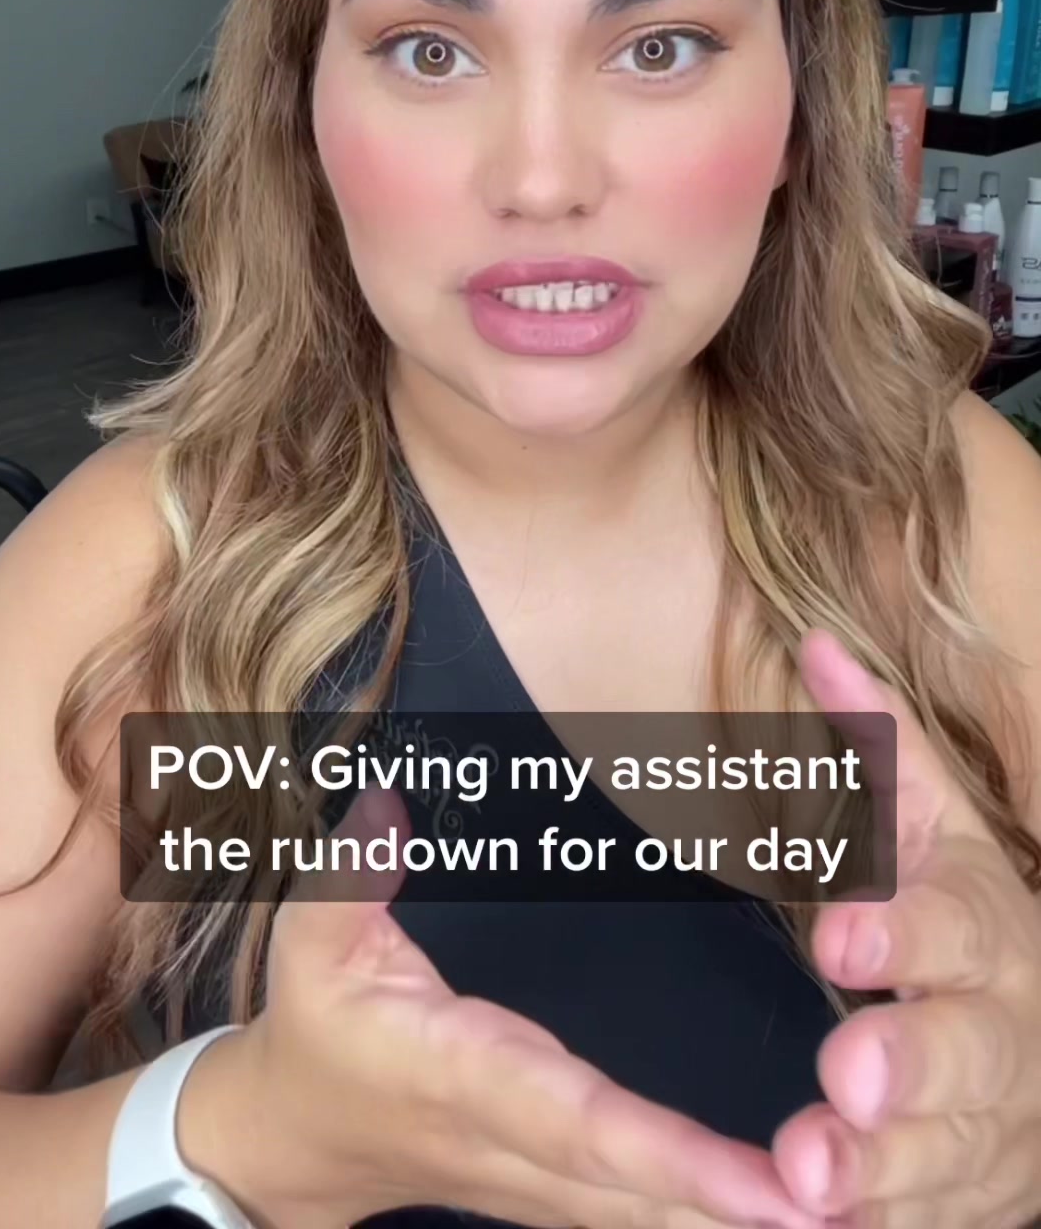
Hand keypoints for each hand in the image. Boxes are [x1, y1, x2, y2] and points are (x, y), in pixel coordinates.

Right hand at [182, 782, 824, 1228]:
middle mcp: (520, 1146)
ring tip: (859, 1199)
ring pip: (656, 1222)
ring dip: (747, 1221)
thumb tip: (388, 807)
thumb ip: (351, 876)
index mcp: (469, 1078)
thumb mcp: (310, 942)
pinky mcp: (561, 1191)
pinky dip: (716, 1217)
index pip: (586, 1123)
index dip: (676, 1158)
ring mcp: (543, 1184)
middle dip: (749, 1208)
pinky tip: (797, 1207)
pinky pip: (648, 1217)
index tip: (770, 1183)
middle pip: (649, 1197)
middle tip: (860, 1194)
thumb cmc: (314, 1026)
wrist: (294, 1140)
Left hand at [773, 630, 1040, 1226]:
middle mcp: (1002, 1033)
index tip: (838, 936)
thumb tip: (815, 643)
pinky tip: (819, 1227)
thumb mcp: (937, 831)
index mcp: (988, 930)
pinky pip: (934, 1224)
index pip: (954, 925)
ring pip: (950, 1157)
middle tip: (846, 1076)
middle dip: (912, 1065)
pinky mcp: (976, 1203)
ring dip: (886, 1171)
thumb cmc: (967, 925)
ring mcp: (996, 1131)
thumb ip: (880, 748)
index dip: (903, 933)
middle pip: (969, 1054)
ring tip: (812, 1170)